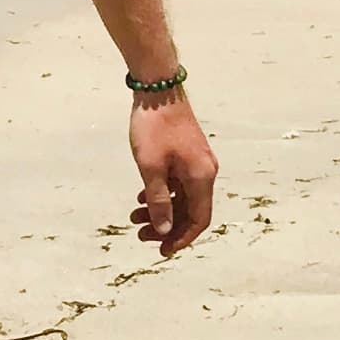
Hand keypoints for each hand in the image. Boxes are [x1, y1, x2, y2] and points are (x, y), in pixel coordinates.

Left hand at [127, 94, 217, 255]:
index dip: (181, 238)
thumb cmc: (153, 127)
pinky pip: (179, 183)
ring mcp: (197, 162)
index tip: (162, 250)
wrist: (157, 89)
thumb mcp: (151, 168)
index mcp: (201, 177)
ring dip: (161, 210)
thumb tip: (164, 229)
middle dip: (166, 226)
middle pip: (190, 211)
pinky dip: (163, 193)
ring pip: (183, 197)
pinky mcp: (188, 154)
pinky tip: (141, 196)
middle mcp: (205, 171)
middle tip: (140, 234)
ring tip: (134, 216)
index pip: (199, 219)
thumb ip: (158, 201)